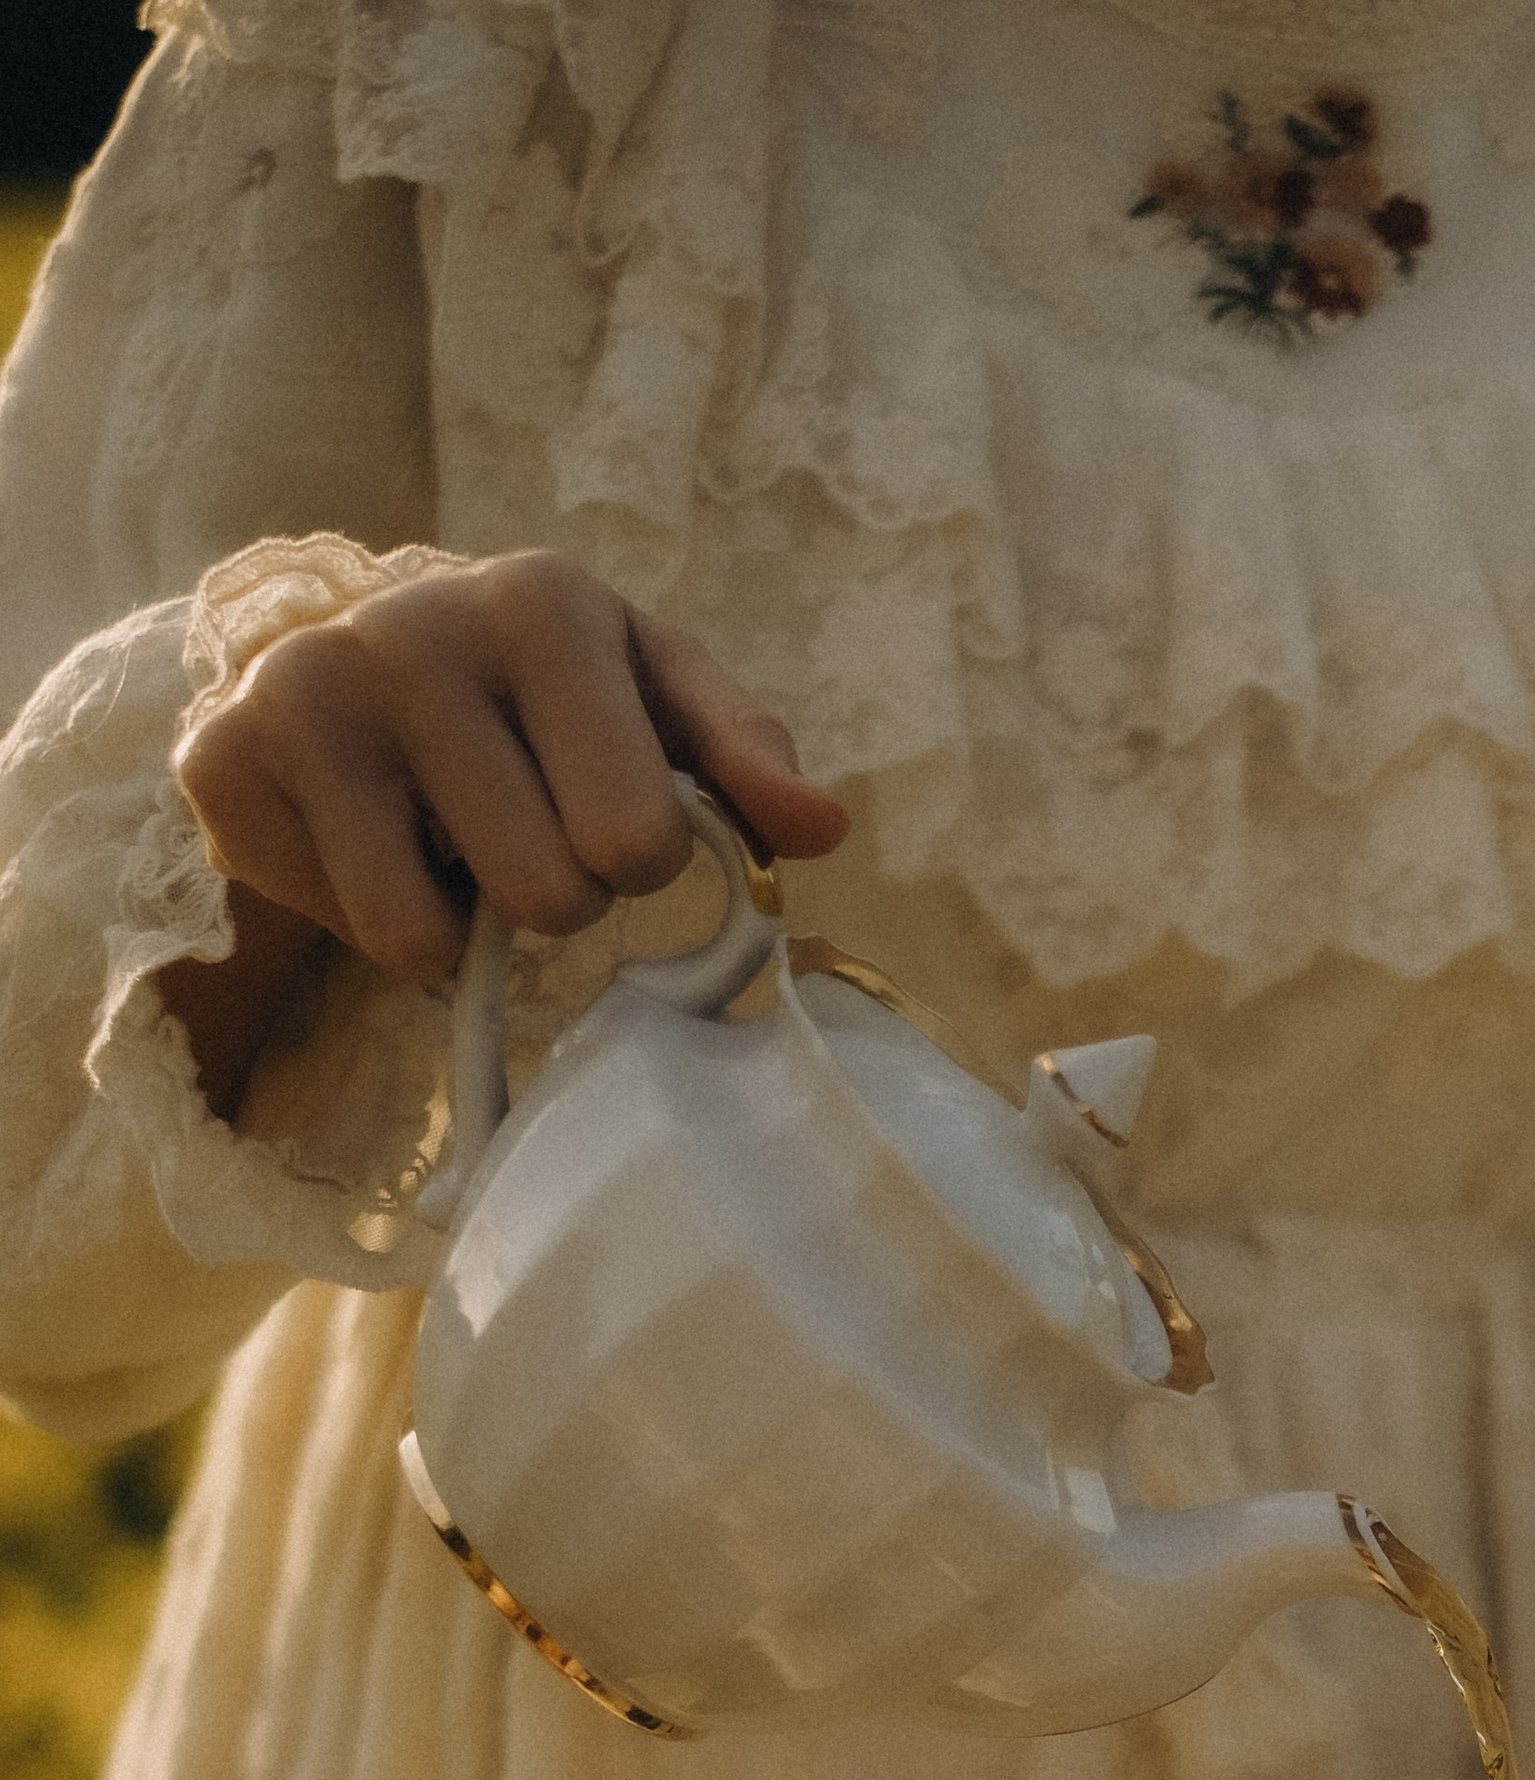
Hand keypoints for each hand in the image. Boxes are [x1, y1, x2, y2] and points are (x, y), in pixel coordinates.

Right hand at [164, 551, 850, 1111]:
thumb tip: (824, 827)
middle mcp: (415, 630)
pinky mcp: (225, 757)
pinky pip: (346, 933)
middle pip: (544, 895)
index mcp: (544, 603)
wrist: (350, 663)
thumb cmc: (540, 699)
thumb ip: (743, 760)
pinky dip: (372, 918)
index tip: (606, 818)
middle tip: (517, 836)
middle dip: (550, 899)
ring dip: (460, 929)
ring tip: (447, 843)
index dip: (637, 862)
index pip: (639, 835)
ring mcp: (309, 691)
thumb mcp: (651, 700)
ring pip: (428, 937)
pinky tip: (371, 842)